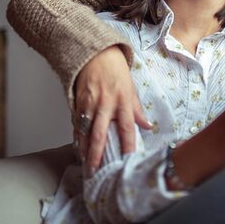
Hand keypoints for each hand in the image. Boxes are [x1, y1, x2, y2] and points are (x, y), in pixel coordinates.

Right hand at [74, 45, 151, 172]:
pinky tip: (78, 146)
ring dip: (84, 149)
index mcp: (123, 101)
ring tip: (85, 163)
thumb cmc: (116, 70)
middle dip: (96, 154)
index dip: (128, 144)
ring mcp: (89, 103)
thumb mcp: (131, 88)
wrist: (96, 53)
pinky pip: (77, 122)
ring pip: (85, 131)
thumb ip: (137, 109)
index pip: (127, 127)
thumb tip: (148, 126)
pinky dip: (77, 135)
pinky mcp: (77, 101)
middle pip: (100, 134)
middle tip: (94, 170)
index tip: (127, 160)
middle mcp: (105, 104)